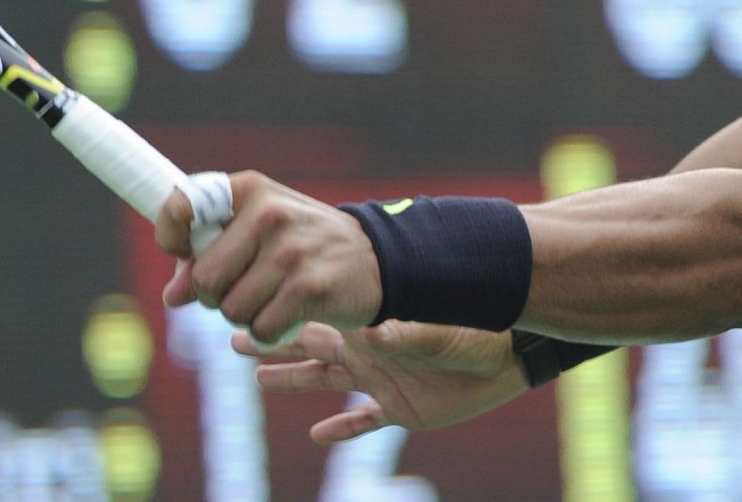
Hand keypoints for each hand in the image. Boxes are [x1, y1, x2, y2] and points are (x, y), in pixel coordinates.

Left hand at [155, 171, 382, 343]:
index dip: (170, 237)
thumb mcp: (259, 231)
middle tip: (243, 287)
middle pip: (204, 279)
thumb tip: (172, 296)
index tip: (183, 252)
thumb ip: (212, 254)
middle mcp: (269, 214)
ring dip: (245, 316)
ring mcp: (291, 251)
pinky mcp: (309, 287)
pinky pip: (260, 329)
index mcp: (250, 190)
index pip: (182, 206)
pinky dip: (269, 332)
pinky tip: (289, 314)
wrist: (377, 258)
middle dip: (215, 296)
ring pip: (231, 310)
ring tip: (272, 298)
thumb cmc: (304, 244)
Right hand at [233, 320, 528, 444]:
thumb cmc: (475, 330)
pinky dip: (341, 429)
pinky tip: (317, 435)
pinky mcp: (399, 408)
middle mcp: (368, 351)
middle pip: (308, 348)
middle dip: (270, 344)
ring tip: (257, 379)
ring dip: (292, 381)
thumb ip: (405, 335)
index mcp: (371, 327)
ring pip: (325, 382)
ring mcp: (381, 380)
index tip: (245, 305)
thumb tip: (373, 334)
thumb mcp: (437, 331)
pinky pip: (362, 422)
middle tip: (232, 337)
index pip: (317, 318)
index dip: (281, 314)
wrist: (509, 355)